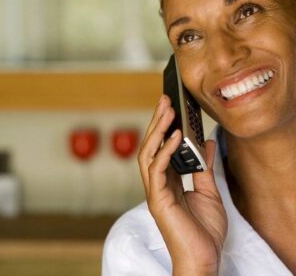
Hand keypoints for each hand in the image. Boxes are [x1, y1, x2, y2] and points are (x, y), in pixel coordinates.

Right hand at [138, 95, 227, 275]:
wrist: (203, 259)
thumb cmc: (203, 231)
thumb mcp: (209, 192)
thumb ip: (204, 167)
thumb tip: (207, 143)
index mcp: (167, 180)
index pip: (161, 148)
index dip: (164, 126)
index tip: (171, 107)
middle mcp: (157, 183)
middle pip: (151, 145)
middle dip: (157, 121)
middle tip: (166, 99)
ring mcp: (155, 190)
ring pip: (148, 153)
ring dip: (157, 130)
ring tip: (167, 109)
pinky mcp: (157, 199)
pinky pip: (158, 169)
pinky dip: (165, 150)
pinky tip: (174, 135)